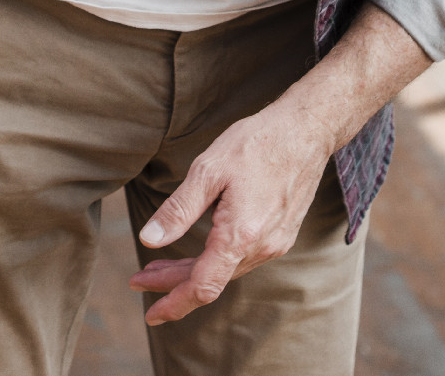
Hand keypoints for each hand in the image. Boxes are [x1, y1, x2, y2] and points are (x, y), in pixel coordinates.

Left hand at [129, 105, 335, 325]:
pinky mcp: (281, 234)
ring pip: (226, 270)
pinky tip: (198, 251)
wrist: (306, 130)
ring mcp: (275, 242)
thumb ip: (178, 210)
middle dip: (173, 284)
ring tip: (159, 266)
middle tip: (138, 281)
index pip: (203, 287)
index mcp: (241, 235)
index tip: (150, 314)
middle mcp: (262, 247)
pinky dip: (215, 261)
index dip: (174, 303)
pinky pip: (242, 258)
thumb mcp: (208, 170)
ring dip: (192, 272)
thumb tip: (149, 240)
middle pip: (211, 281)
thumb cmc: (256, 143)